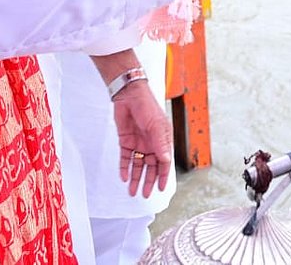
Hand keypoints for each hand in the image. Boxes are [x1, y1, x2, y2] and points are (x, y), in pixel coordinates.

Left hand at [113, 79, 172, 197]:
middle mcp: (151, 144)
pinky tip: (124, 177)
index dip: (162, 176)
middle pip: (150, 167)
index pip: (164, 162)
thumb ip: (160, 144)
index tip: (160, 189)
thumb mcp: (156, 126)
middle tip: (145, 195)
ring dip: (135, 178)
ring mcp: (138, 143)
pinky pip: (125, 158)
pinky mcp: (126, 141)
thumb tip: (166, 161)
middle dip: (148, 181)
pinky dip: (125, 168)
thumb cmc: (147, 106)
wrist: (129, 95)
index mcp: (162, 140)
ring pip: (138, 165)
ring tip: (132, 191)